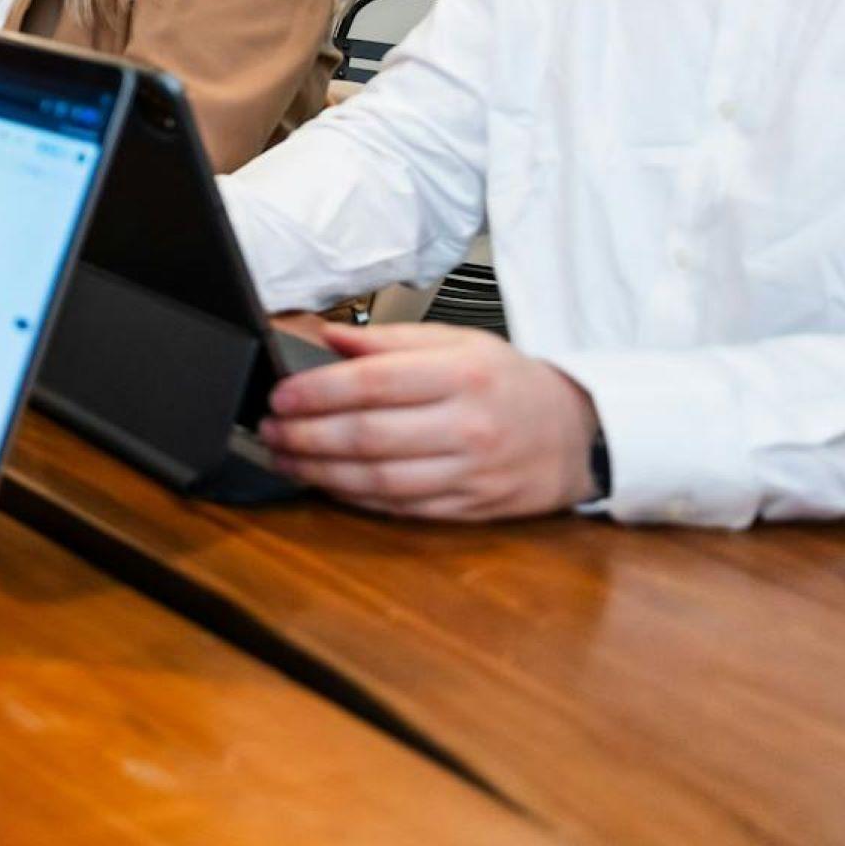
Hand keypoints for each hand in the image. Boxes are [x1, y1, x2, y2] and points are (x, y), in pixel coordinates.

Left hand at [258, 322, 600, 521]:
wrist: (575, 433)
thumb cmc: (507, 382)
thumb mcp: (458, 341)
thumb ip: (390, 340)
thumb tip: (330, 337)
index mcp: (463, 375)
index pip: (374, 383)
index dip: (318, 392)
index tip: (280, 395)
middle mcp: (468, 427)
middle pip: (369, 436)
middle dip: (307, 435)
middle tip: (269, 428)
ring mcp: (470, 474)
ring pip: (379, 480)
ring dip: (320, 471)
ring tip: (284, 455)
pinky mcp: (470, 508)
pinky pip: (400, 508)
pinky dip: (355, 498)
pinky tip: (325, 482)